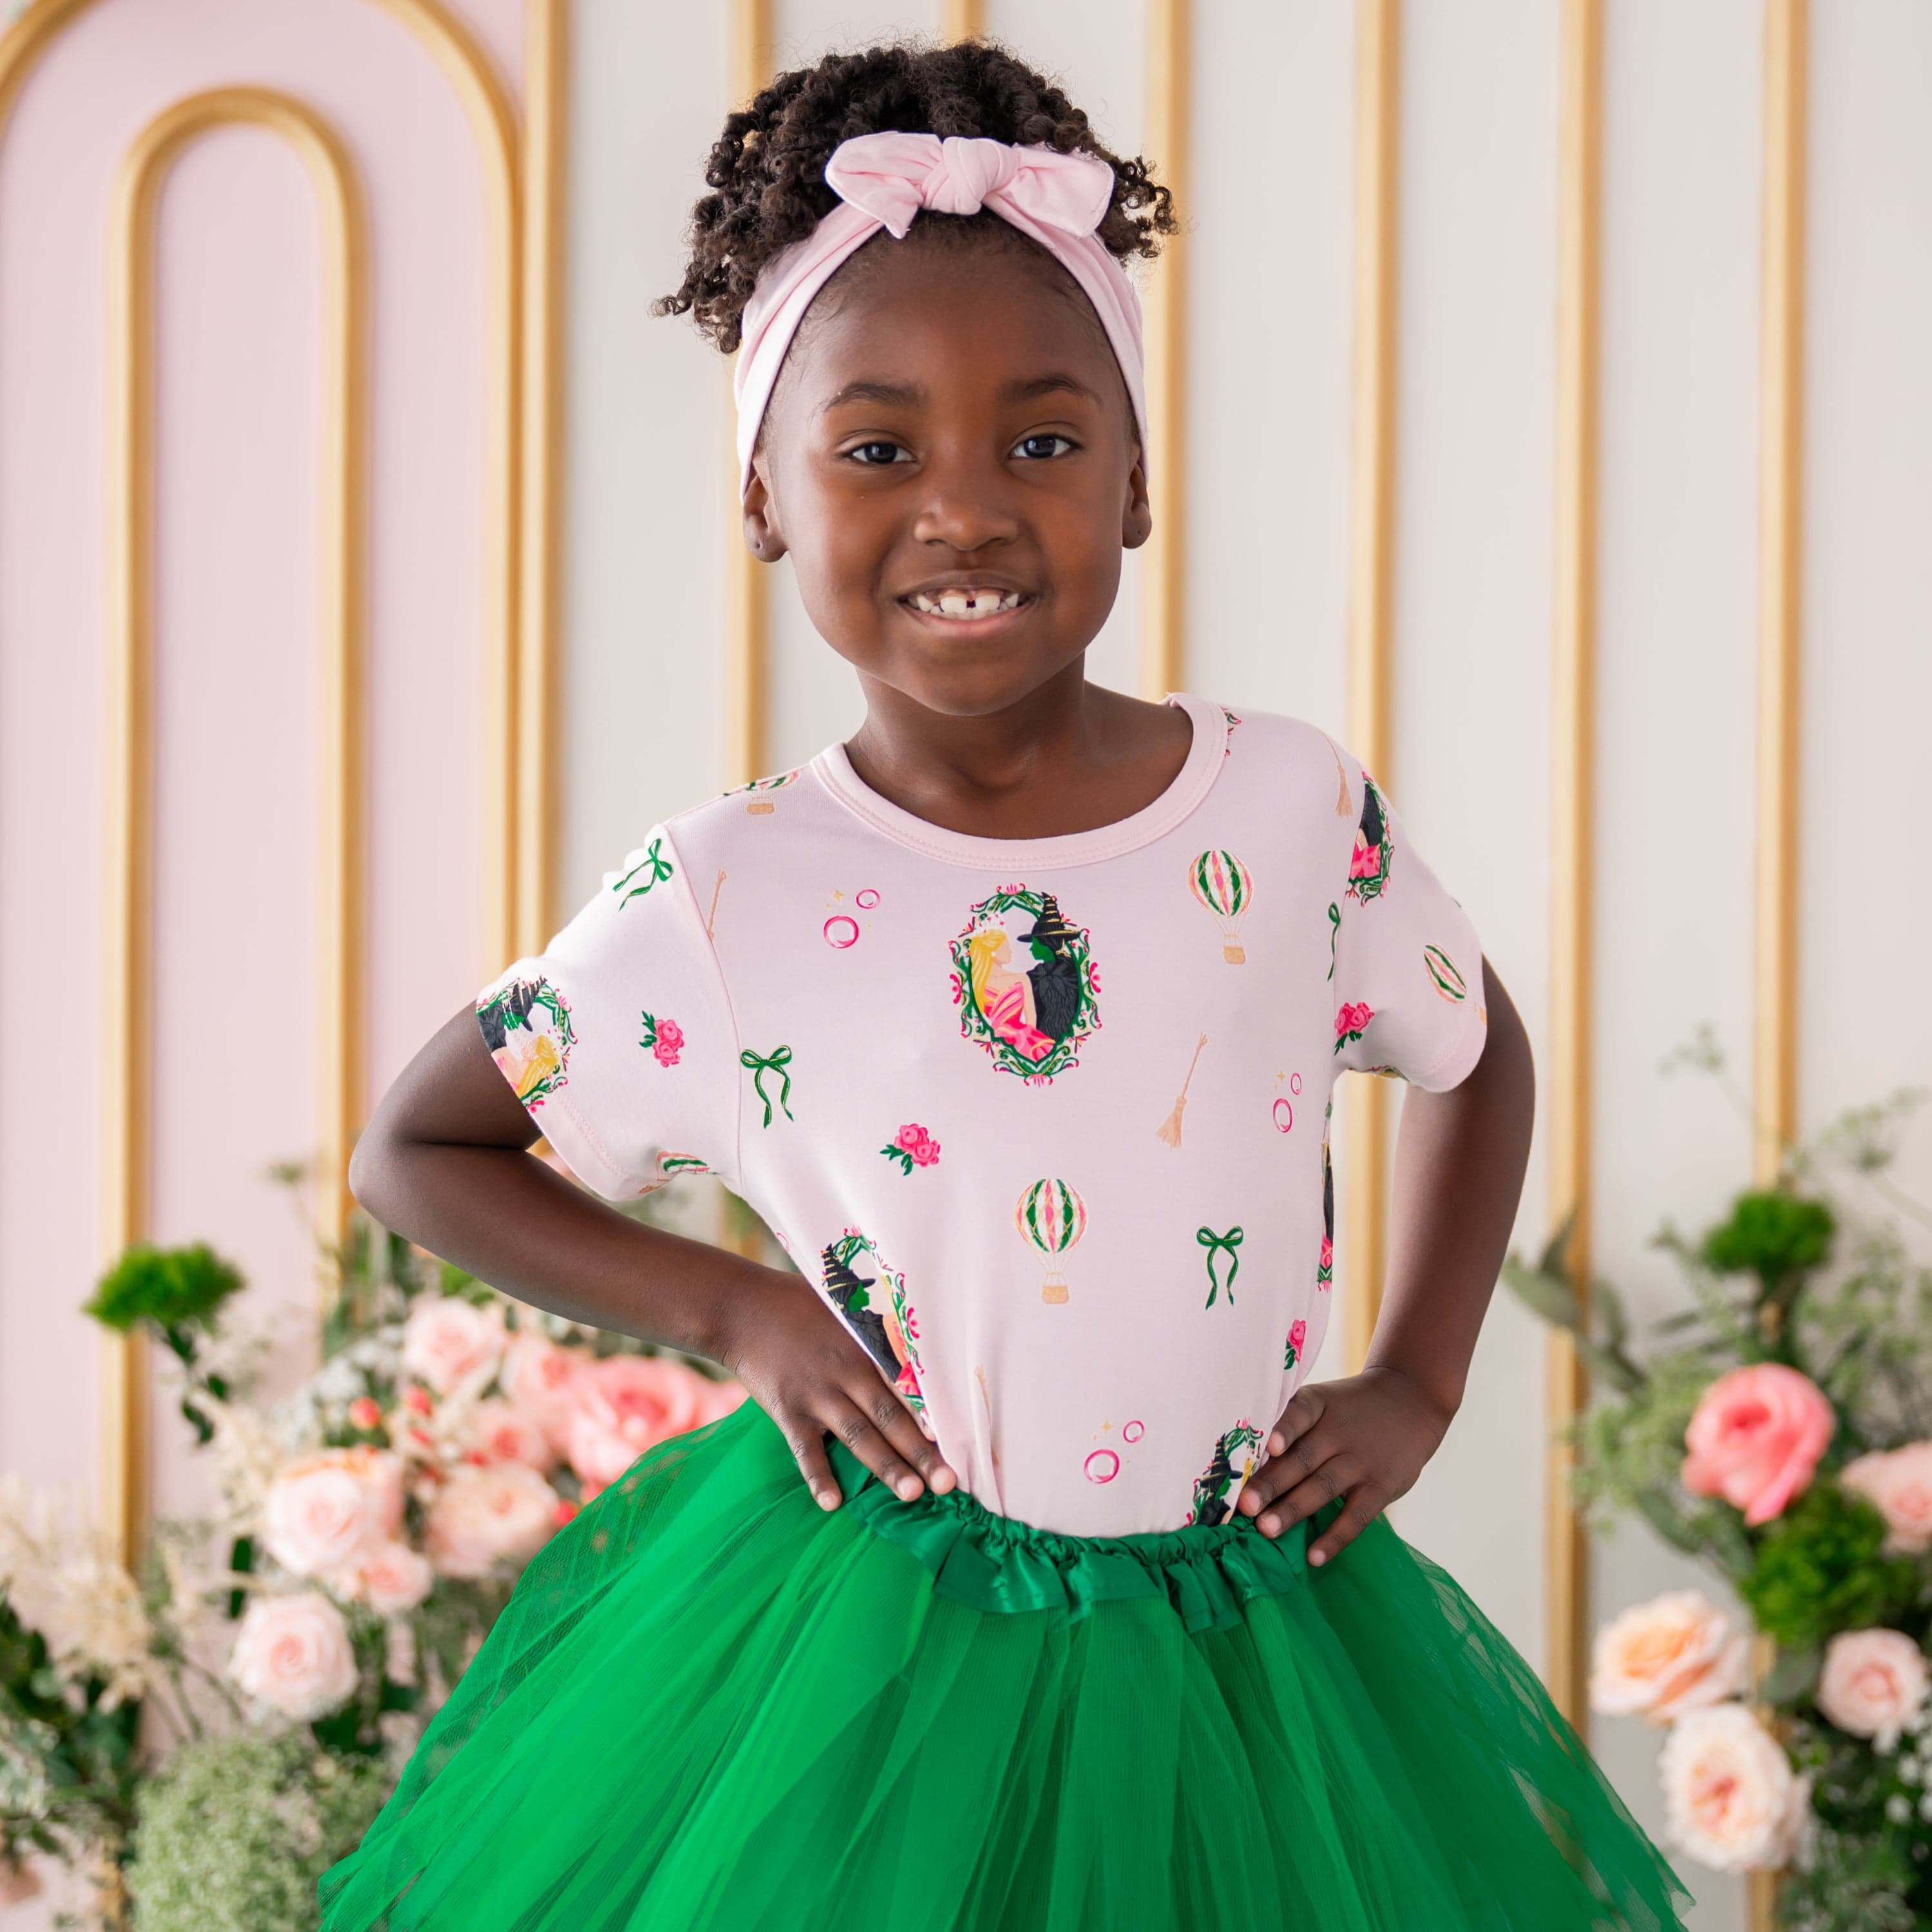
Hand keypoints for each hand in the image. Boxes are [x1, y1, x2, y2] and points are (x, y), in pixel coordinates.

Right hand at [715, 1270, 958, 1511]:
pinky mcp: (786, 1410)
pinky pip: (805, 1450)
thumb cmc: (798, 1303)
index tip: (961, 1439)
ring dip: (886, 1466)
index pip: (907, 1387)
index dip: (933, 1414)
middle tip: (949, 1482)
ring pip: (857, 1436)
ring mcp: (815, 1394)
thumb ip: (876, 1327)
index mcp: (865, 1348)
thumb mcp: (843, 1306)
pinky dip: (818, 1476)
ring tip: (911, 1495)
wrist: (742, 1308)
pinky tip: (832, 1503)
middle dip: (921, 1451)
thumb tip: (916, 1336)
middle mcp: (845, 1373)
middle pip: (890, 1417)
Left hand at [1235, 1363, 1453, 1566]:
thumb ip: (1293, 1428)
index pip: (1300, 1411)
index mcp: (1319, 1405)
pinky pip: (1356, 1517)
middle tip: (1245, 1506)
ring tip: (1266, 1530)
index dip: (1285, 1429)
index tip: (1270, 1447)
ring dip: (1293, 1510)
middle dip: (1272, 1483)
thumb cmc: (1349, 1409)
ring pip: (1323, 1488)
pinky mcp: (1380, 1487)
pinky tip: (1313, 1557)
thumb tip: (1247, 1468)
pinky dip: (1335, 1538)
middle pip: (1303, 1458)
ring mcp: (1361, 1461)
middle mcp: (1338, 1432)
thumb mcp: (1324, 1403)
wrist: (1410, 1402)